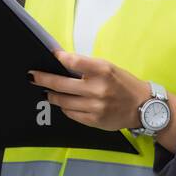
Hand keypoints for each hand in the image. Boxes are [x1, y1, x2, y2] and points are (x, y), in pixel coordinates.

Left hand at [30, 51, 149, 131]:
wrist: (144, 106)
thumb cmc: (124, 84)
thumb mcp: (109, 68)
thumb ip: (87, 66)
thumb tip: (63, 62)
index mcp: (103, 70)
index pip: (73, 61)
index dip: (59, 57)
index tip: (51, 55)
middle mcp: (98, 88)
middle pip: (61, 84)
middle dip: (43, 79)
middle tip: (32, 76)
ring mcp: (95, 106)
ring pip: (63, 101)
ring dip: (51, 95)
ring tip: (47, 92)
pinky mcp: (94, 120)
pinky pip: (71, 114)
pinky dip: (65, 107)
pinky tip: (64, 103)